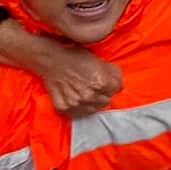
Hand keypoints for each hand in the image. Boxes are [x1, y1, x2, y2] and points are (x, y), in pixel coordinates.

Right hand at [0, 18, 121, 116]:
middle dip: (104, 93)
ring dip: (93, 102)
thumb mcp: (98, 60)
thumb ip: (112, 73)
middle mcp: (89, 95)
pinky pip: (79, 113)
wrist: (51, 60)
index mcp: (101, 82)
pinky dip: (80, 107)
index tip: (108, 81)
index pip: (116, 89)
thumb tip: (119, 83)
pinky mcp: (64, 109)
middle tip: (97, 86)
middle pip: (106, 101)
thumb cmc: (75, 56)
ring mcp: (76, 104)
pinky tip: (77, 98)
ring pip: (94, 109)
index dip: (113, 84)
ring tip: (87, 92)